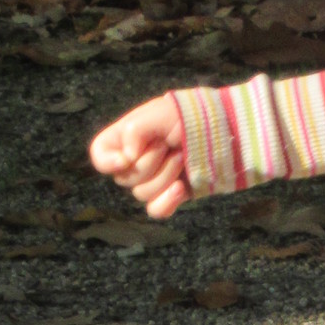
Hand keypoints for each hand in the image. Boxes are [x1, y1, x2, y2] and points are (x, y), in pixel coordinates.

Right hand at [89, 93, 189, 219]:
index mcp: (126, 138)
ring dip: (164, 176)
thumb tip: (127, 157)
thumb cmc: (190, 116)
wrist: (224, 131)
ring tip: (182, 158)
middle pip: (124, 179)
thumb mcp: (160, 114)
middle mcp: (135, 160)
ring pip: (141, 194)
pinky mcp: (171, 194)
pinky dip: (166, 201)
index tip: (127, 158)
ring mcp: (153, 179)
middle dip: (149, 163)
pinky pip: (156, 210)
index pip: (100, 155)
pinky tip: (181, 188)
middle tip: (168, 145)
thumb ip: (135, 131)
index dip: (107, 162)